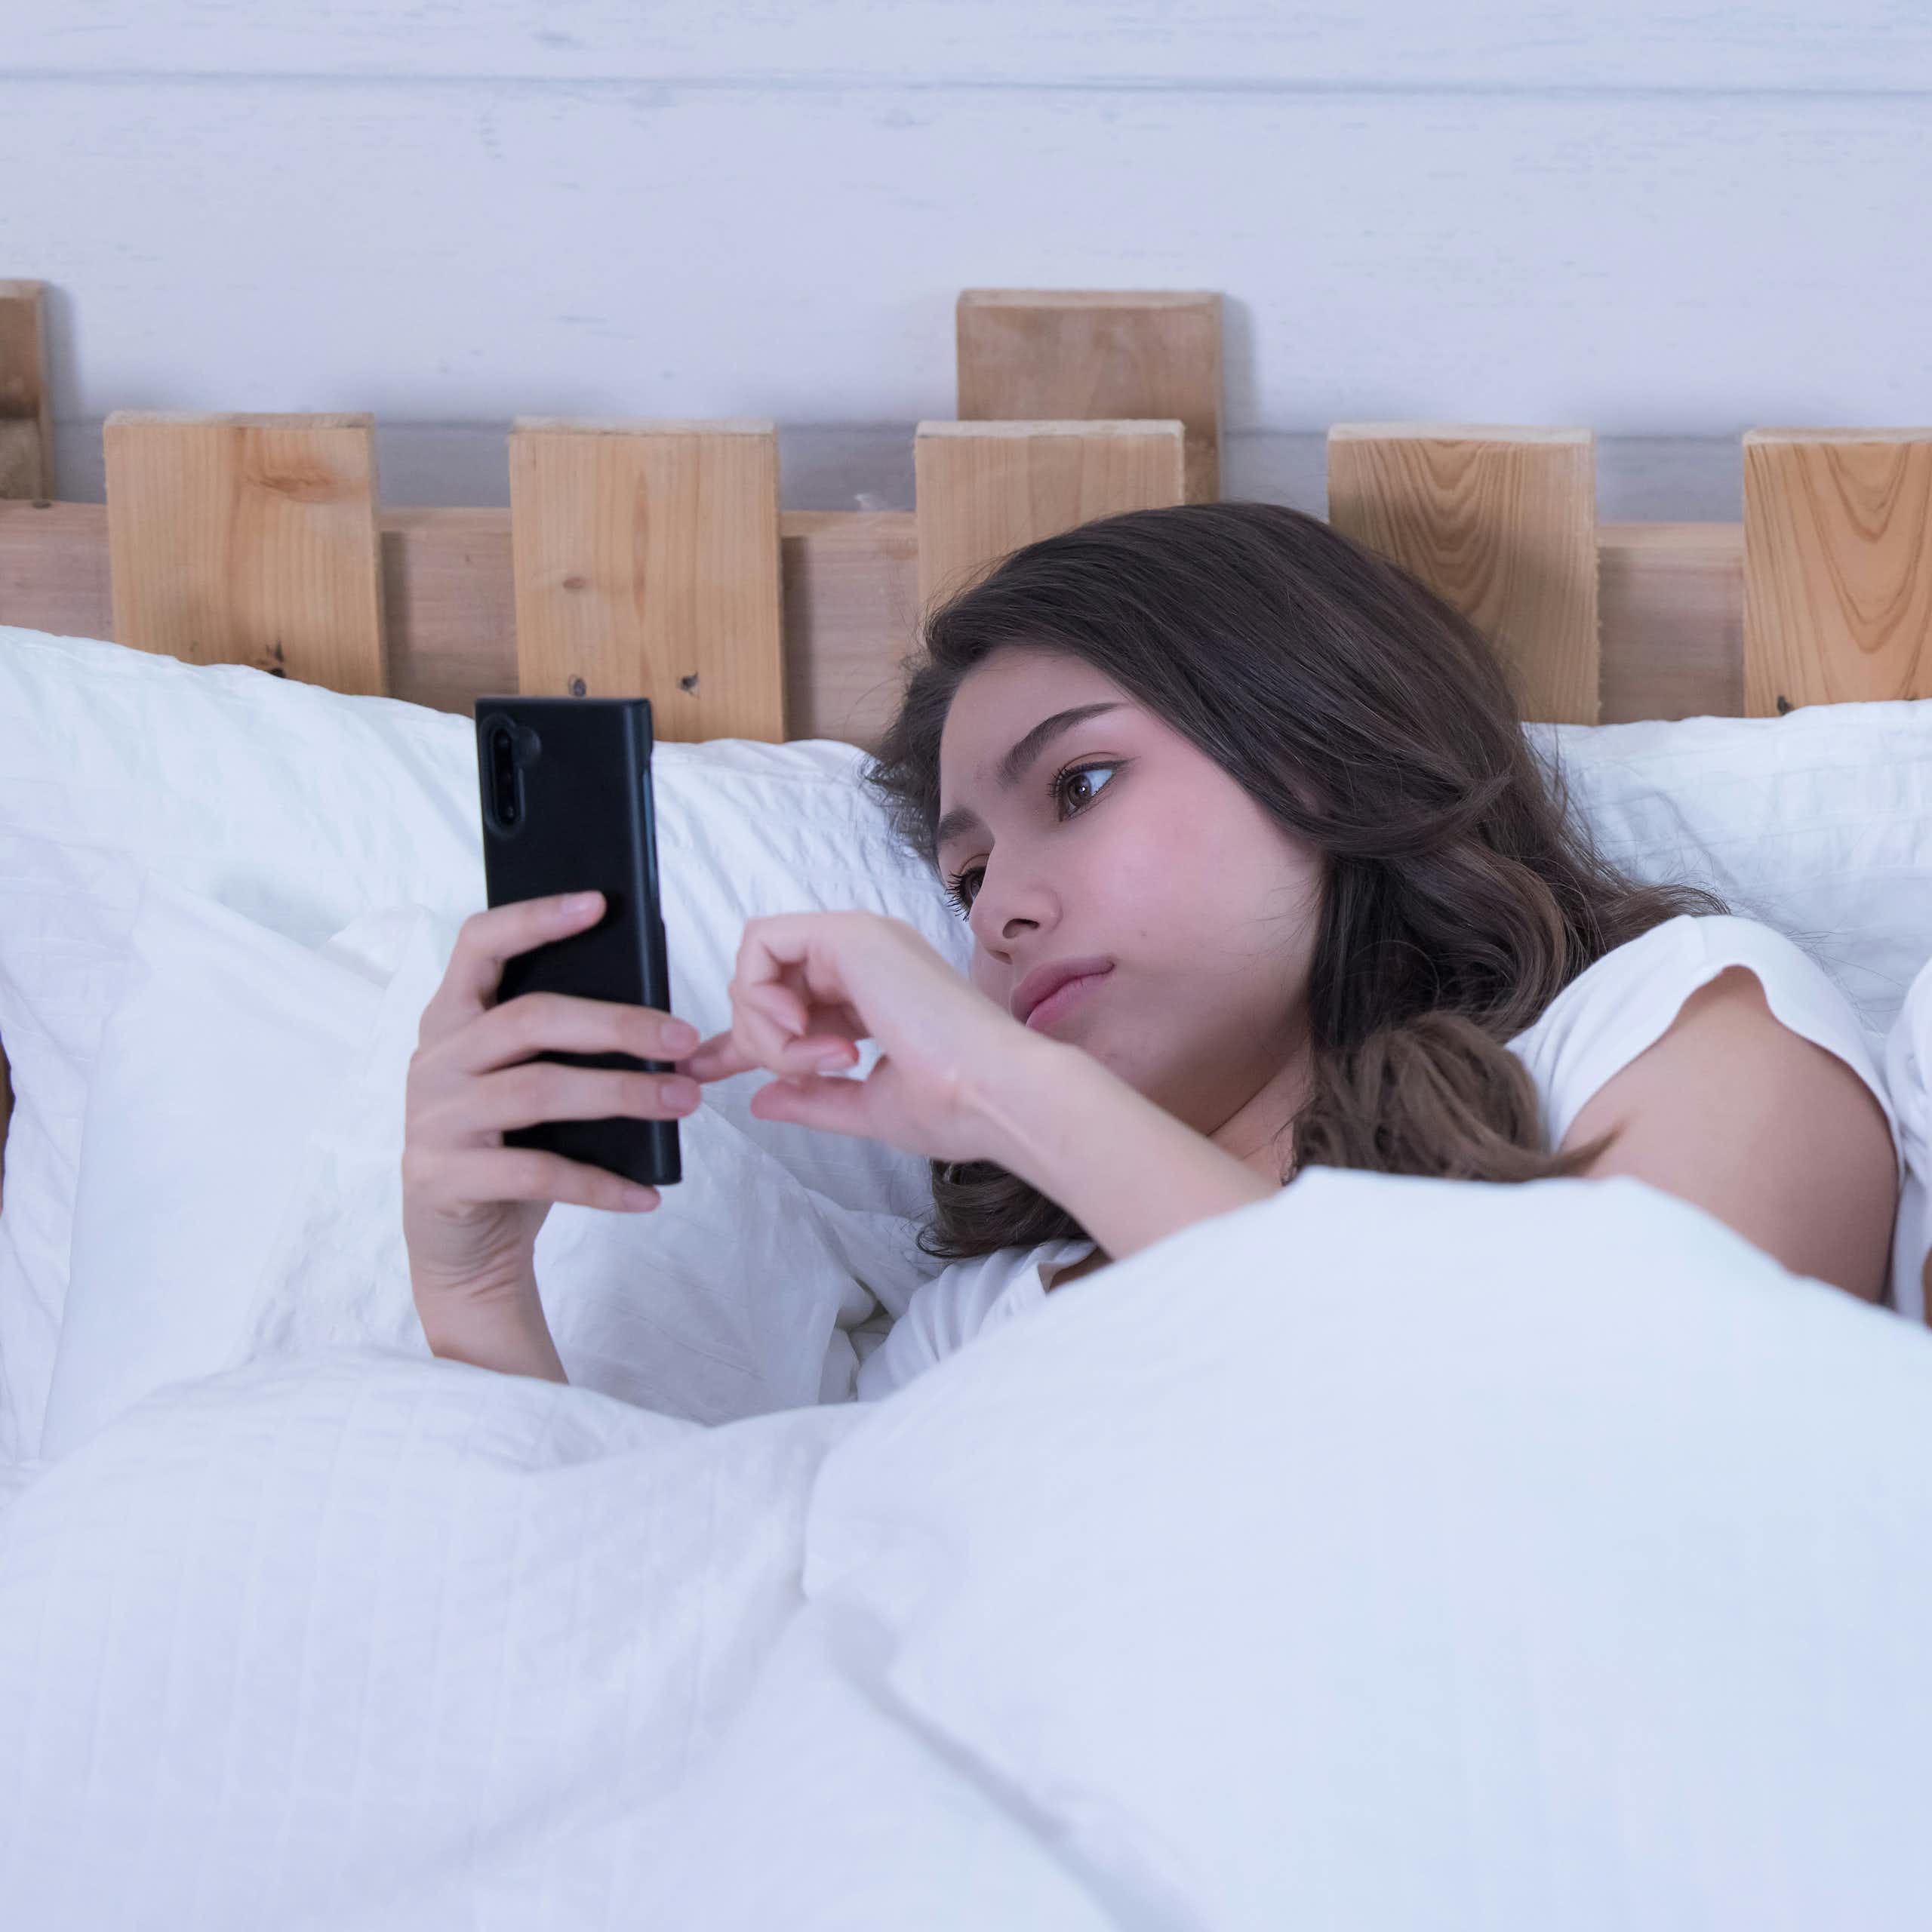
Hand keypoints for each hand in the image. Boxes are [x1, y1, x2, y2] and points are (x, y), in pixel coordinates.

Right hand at [401, 890, 704, 1319]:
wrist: (461, 1246)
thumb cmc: (510, 1146)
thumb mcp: (527, 1083)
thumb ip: (559, 1043)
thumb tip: (655, 1011)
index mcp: (452, 1020)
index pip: (479, 944)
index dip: (535, 918)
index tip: (597, 903)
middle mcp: (435, 1059)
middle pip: (532, 1018)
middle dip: (618, 1024)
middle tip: (684, 1039)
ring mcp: (434, 1118)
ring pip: (540, 1090)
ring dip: (623, 1095)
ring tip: (684, 1102)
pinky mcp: (444, 1177)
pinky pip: (538, 1173)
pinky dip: (601, 1184)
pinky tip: (647, 1193)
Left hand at [679, 910, 1049, 1165]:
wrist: (998, 1095)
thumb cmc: (958, 1105)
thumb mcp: (868, 1107)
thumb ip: (813, 1098)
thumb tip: (762, 1098)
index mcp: (875, 992)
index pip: (790, 999)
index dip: (743, 1035)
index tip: (707, 1070)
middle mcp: (865, 959)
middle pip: (764, 980)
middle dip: (759, 1038)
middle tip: (802, 1074)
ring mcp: (858, 940)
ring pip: (758, 961)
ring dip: (765, 1025)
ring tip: (815, 1061)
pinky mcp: (850, 934)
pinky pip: (762, 945)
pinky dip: (761, 994)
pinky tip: (799, 1030)